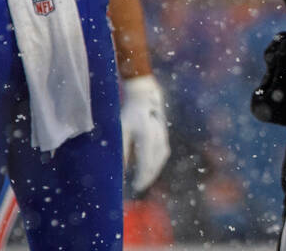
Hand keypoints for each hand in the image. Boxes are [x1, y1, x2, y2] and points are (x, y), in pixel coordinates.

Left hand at [121, 75, 169, 194]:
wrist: (146, 98)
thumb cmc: (129, 115)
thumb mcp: (122, 132)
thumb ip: (122, 151)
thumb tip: (120, 169)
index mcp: (146, 136)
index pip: (146, 163)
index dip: (141, 177)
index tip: (134, 186)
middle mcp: (158, 138)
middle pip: (154, 164)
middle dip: (147, 177)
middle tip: (138, 187)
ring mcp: (164, 137)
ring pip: (160, 161)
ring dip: (153, 172)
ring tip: (144, 181)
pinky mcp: (165, 137)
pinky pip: (162, 155)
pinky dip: (156, 165)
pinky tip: (150, 170)